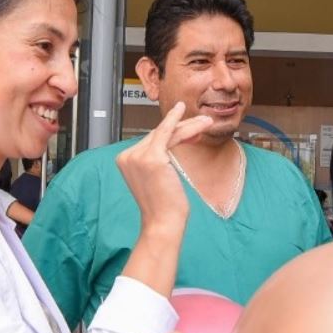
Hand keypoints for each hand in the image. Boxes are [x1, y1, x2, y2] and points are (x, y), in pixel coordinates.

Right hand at [118, 102, 212, 238]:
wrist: (163, 222)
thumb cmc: (164, 206)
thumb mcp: (159, 177)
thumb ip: (160, 158)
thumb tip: (176, 138)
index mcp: (126, 160)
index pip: (151, 140)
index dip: (172, 134)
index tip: (191, 132)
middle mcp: (128, 156)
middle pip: (158, 134)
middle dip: (183, 128)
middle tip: (203, 123)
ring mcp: (137, 156)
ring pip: (166, 133)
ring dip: (188, 125)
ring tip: (207, 121)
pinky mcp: (151, 157)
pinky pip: (166, 132)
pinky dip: (174, 119)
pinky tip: (182, 109)